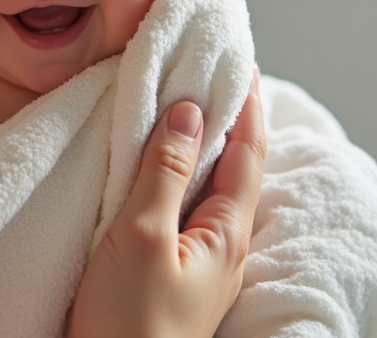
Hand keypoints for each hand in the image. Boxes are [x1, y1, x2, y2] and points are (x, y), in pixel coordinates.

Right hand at [69, 67, 265, 337]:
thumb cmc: (128, 325)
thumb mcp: (143, 236)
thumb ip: (165, 171)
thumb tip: (189, 110)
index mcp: (226, 235)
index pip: (247, 154)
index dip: (247, 106)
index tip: (245, 64)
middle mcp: (221, 248)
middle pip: (234, 170)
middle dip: (230, 122)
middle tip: (218, 77)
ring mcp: (199, 265)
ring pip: (208, 190)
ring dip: (202, 148)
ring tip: (189, 112)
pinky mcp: (171, 277)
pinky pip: (185, 211)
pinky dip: (179, 177)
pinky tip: (159, 173)